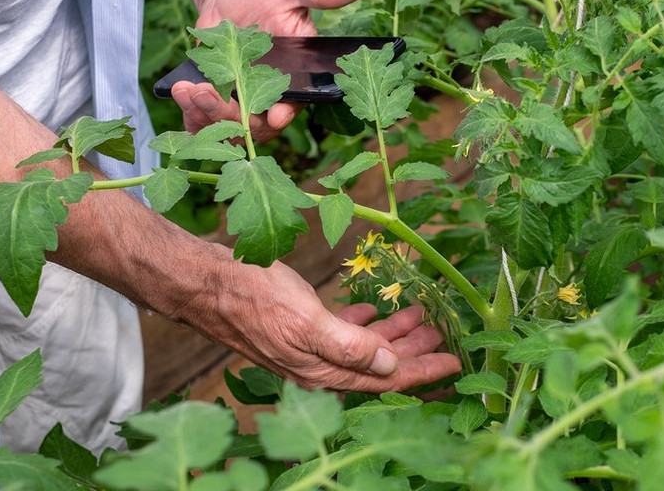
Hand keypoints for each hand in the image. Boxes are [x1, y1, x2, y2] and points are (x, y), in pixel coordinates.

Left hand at [171, 0, 372, 142]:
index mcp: (299, 77)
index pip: (295, 106)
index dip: (283, 114)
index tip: (272, 112)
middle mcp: (274, 97)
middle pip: (256, 126)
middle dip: (230, 116)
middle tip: (206, 93)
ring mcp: (244, 102)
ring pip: (229, 130)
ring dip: (206, 117)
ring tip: (189, 90)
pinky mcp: (218, 100)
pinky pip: (207, 122)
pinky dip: (192, 114)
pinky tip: (182, 91)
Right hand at [192, 260, 459, 391]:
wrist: (206, 284)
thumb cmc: (255, 298)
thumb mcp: (306, 322)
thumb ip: (350, 347)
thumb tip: (390, 366)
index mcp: (324, 371)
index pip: (387, 380)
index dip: (424, 371)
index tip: (457, 363)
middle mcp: (319, 366)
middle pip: (381, 365)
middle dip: (415, 351)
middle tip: (446, 333)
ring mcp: (309, 347)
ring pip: (365, 347)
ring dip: (394, 332)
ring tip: (421, 315)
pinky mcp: (300, 328)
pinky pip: (343, 331)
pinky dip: (364, 323)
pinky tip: (375, 311)